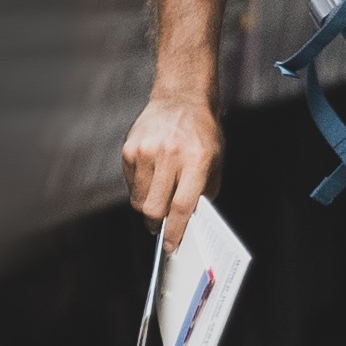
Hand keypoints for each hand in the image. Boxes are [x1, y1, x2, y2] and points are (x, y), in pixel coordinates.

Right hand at [121, 92, 220, 245]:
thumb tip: (189, 221)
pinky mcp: (130, 149)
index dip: (175, 231)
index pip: (181, 206)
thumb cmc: (201, 133)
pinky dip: (139, 187)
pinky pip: (130, 183)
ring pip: (138, 199)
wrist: (181, 99)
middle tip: (160, 224)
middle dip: (156, 223)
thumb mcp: (215, 162)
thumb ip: (204, 192)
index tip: (171, 245)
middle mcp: (170, 155)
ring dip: (147, 205)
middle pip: (154, 207)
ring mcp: (147, 151)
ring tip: (157, 195)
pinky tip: (151, 174)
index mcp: (196, 160)